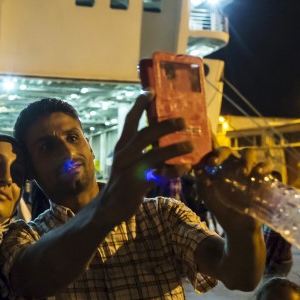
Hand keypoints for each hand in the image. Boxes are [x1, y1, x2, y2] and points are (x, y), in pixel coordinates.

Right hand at [97, 93, 191, 223]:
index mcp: (121, 146)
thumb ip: (139, 148)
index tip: (150, 91)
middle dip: (165, 126)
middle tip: (183, 121)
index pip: (130, 121)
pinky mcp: (137, 185)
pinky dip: (174, 171)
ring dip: (174, 148)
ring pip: (155, 154)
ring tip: (190, 144)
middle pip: (146, 135)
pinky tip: (186, 167)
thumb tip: (159, 134)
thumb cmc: (122, 182)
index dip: (139, 105)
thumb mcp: (126, 161)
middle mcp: (124, 155)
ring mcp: (130, 170)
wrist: (108, 208)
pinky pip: (160, 175)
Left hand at [195, 148, 269, 228]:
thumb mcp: (209, 199)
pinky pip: (269, 167)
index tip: (210, 162)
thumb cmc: (222, 210)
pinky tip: (258, 173)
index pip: (217, 154)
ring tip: (242, 172)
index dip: (213, 154)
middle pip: (231, 150)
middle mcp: (236, 166)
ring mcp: (251, 171)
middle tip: (218, 164)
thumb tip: (196, 169)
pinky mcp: (265, 179)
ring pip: (251, 154)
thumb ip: (202, 185)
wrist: (238, 228)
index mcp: (222, 168)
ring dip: (246, 159)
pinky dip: (264, 167)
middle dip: (224, 154)